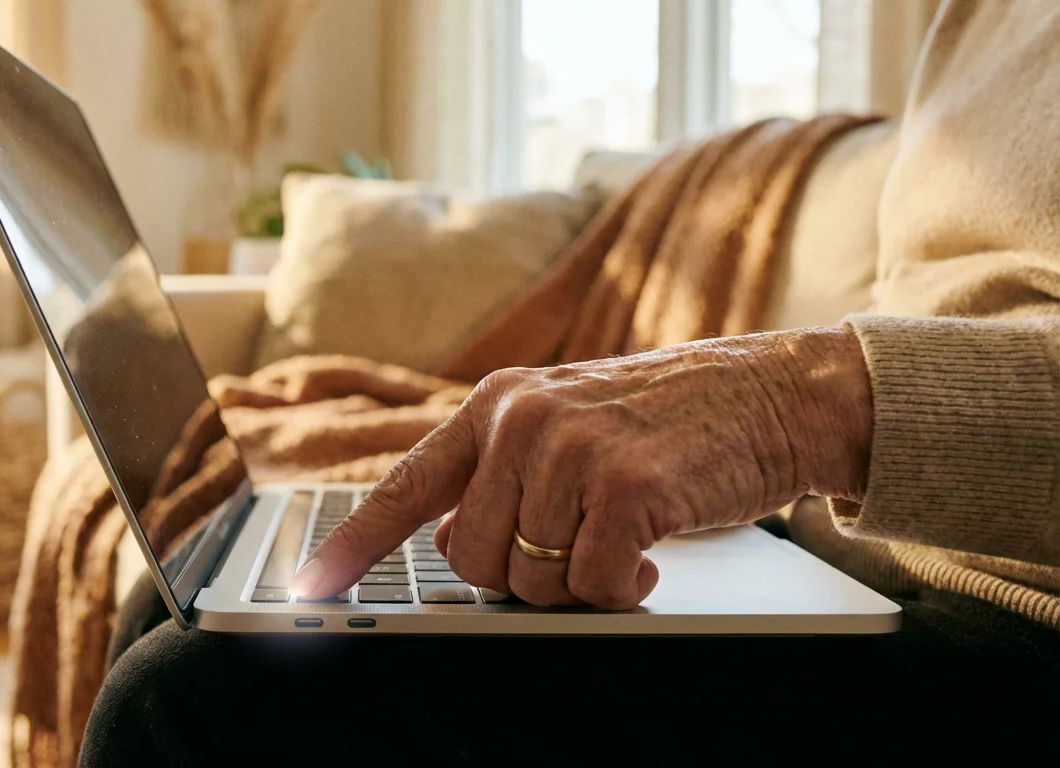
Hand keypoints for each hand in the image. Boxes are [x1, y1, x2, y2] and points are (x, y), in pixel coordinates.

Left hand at [290, 327, 871, 608]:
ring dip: (577, 581)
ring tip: (622, 536)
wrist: (775, 393)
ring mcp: (571, 448)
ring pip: (527, 578)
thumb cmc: (671, 421)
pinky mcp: (626, 484)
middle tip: (576, 548)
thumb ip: (501, 473)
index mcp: (496, 405)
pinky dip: (621, 589)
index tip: (309, 589)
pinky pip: (590, 585)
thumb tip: (447, 542)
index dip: (352, 546)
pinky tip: (648, 554)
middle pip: (468, 557)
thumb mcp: (567, 425)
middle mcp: (521, 420)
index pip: (405, 486)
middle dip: (518, 575)